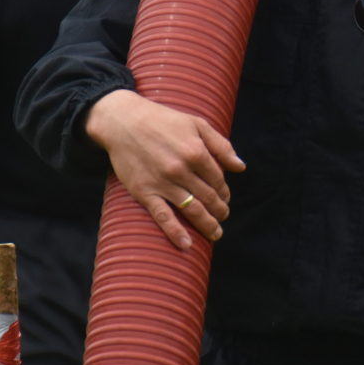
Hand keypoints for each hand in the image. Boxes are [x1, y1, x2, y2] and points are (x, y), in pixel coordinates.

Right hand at [84, 89, 244, 249]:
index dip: (225, 192)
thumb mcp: (196, 124)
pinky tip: (186, 244)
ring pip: (192, 210)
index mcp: (196, 152)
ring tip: (216, 233)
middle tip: (223, 216)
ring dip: (207, 224)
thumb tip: (240, 166)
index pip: (219, 180)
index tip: (225, 197)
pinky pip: (163, 216)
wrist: (122, 122)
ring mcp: (163, 183)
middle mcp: (182, 170)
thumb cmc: (162, 120)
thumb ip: (221, 145)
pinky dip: (176, 232)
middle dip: (220, 210)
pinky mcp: (144, 192)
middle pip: (209, 198)